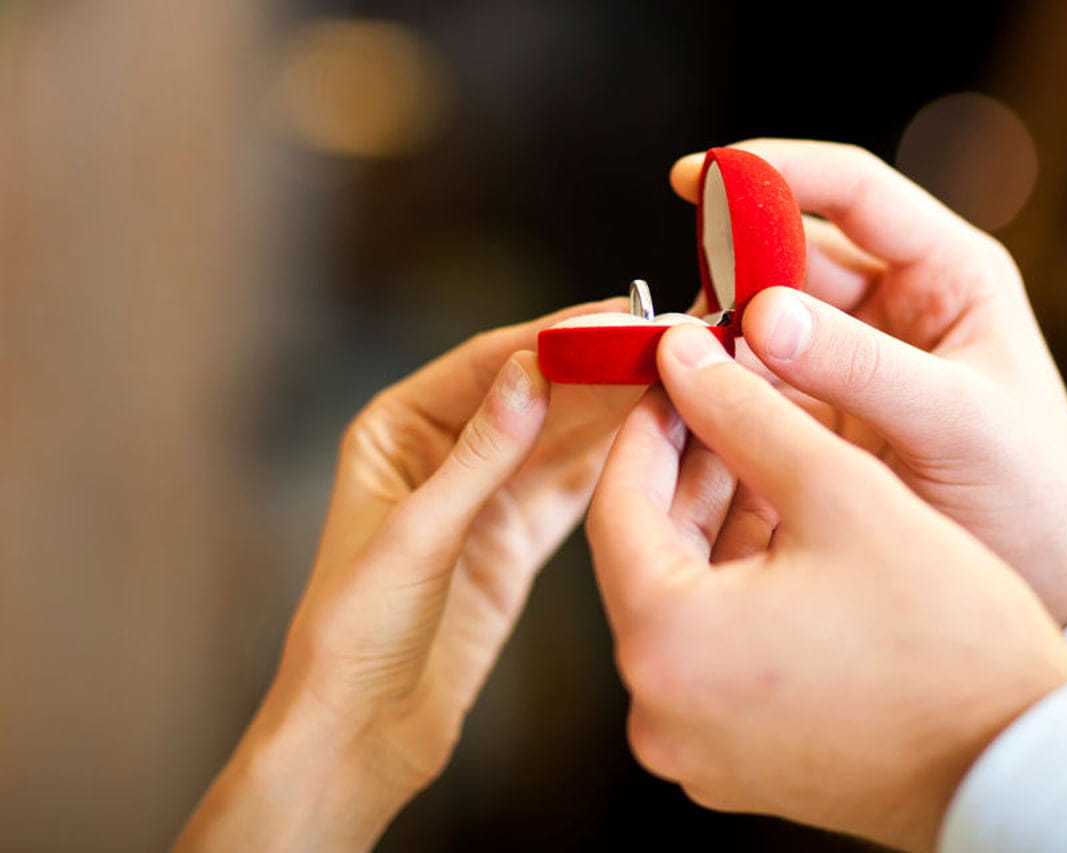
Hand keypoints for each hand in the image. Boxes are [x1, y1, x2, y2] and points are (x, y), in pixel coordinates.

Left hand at [178, 299, 639, 850]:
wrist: (365, 731)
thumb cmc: (354, 634)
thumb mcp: (418, 534)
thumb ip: (482, 454)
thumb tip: (531, 371)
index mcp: (396, 431)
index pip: (487, 364)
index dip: (554, 337)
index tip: (616, 318)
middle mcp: (442, 454)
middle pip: (534, 394)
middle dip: (596, 370)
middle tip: (663, 345)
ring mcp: (483, 498)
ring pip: (560, 440)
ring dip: (613, 413)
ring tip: (673, 382)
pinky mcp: (515, 541)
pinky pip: (569, 489)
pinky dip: (609, 466)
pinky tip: (652, 439)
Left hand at [587, 325, 1066, 851]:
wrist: (1021, 759)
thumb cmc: (942, 631)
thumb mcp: (836, 490)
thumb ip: (744, 413)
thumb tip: (684, 360)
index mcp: (664, 645)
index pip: (616, 508)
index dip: (648, 431)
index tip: (676, 381)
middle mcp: (659, 709)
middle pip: (649, 558)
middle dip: (688, 474)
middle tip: (723, 404)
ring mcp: (696, 747)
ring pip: (685, 605)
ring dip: (717, 526)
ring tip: (763, 453)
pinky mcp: (738, 764)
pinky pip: (714, 655)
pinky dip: (738, 589)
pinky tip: (783, 528)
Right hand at [670, 140, 1066, 623]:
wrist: (1053, 586)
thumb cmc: (1033, 494)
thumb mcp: (958, 421)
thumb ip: (862, 366)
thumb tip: (759, 314)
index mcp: (949, 273)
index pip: (853, 191)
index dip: (773, 171)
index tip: (696, 175)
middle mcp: (897, 303)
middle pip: (790, 254)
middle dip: (729, 270)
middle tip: (678, 309)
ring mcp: (857, 359)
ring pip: (764, 318)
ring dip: (718, 333)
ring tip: (678, 364)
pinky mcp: (826, 413)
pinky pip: (759, 381)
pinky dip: (723, 386)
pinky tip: (692, 403)